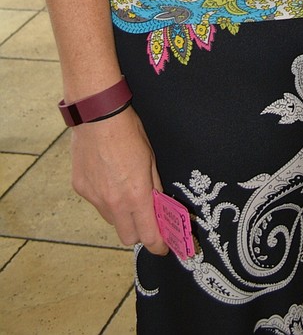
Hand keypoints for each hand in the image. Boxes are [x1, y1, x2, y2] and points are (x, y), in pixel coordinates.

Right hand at [70, 106, 168, 253]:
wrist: (98, 116)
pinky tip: (106, 175)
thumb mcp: (151, 159)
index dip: (158, 245)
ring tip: (124, 188)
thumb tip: (158, 207)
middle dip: (138, 232)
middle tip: (145, 218)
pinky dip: (104, 197)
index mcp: (135, 196)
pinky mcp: (80, 188)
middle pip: (127, 237)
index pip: (148, 235)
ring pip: (110, 219)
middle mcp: (113, 203)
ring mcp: (94, 198)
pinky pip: (96, 202)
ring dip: (120, 214)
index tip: (163, 246)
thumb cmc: (129, 132)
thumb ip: (153, 188)